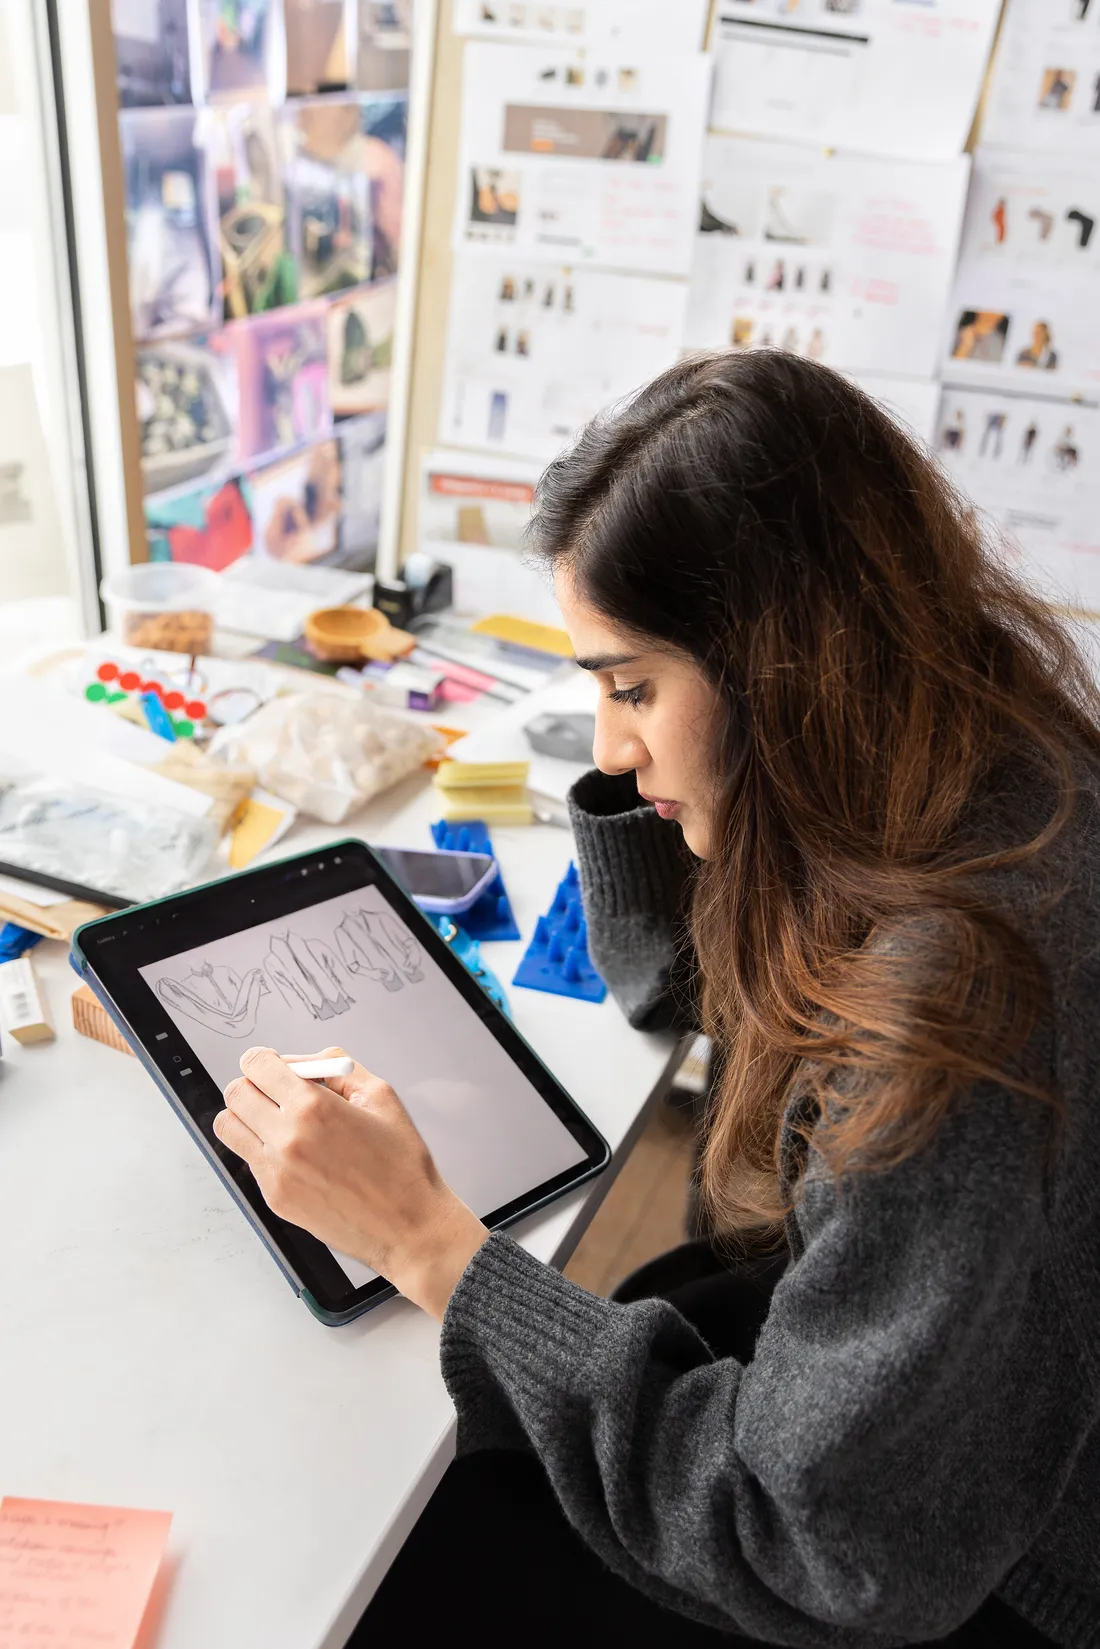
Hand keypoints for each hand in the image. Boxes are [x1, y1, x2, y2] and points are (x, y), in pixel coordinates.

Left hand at [212, 1046, 488, 1318]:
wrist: (408, 1226)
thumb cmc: (401, 1165)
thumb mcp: (381, 1097)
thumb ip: (336, 1068)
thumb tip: (303, 1064)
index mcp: (313, 1108)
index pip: (256, 1066)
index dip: (263, 1059)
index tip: (271, 1064)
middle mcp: (286, 1138)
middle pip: (236, 1094)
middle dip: (253, 1084)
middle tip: (275, 1091)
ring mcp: (275, 1172)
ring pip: (228, 1127)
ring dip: (246, 1116)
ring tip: (275, 1120)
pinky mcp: (274, 1198)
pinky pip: (248, 1160)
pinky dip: (261, 1148)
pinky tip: (294, 1152)